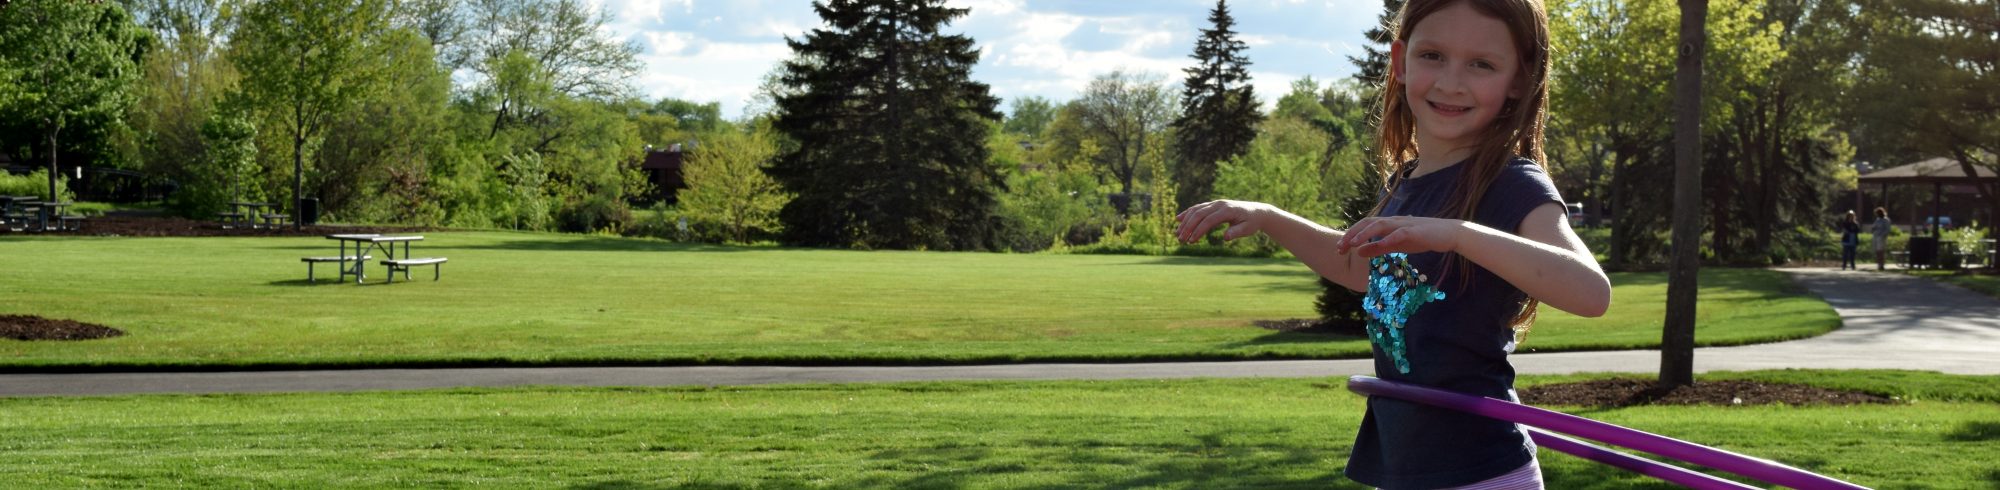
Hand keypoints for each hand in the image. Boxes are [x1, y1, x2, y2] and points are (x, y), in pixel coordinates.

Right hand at [1175, 200, 1270, 242]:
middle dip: (1188, 227)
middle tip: (1181, 240)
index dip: (1199, 230)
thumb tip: (1225, 238)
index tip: (1191, 241)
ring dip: (1185, 221)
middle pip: (1199, 214)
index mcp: (1227, 210)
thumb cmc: (1252, 222)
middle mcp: (1219, 204)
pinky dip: (1187, 213)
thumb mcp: (1247, 229)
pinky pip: (1198, 208)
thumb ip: (1236, 232)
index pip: (1209, 220)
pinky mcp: (1213, 204)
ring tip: (1177, 234)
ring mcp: (1215, 203)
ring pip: (1196, 210)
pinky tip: (1178, 219)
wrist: (1256, 212)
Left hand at [1335, 216, 1466, 256]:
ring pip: (1381, 225)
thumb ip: (1378, 248)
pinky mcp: (1416, 230)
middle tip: (1339, 247)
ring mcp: (1404, 224)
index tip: (1339, 248)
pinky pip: (1400, 233)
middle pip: (1368, 223)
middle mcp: (1393, 221)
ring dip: (1365, 234)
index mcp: (1388, 225)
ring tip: (1354, 244)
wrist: (1448, 234)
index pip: (1364, 226)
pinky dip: (1389, 238)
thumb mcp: (1397, 245)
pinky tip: (1380, 245)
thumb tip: (1359, 252)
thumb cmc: (1422, 238)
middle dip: (1352, 234)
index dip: (1350, 235)